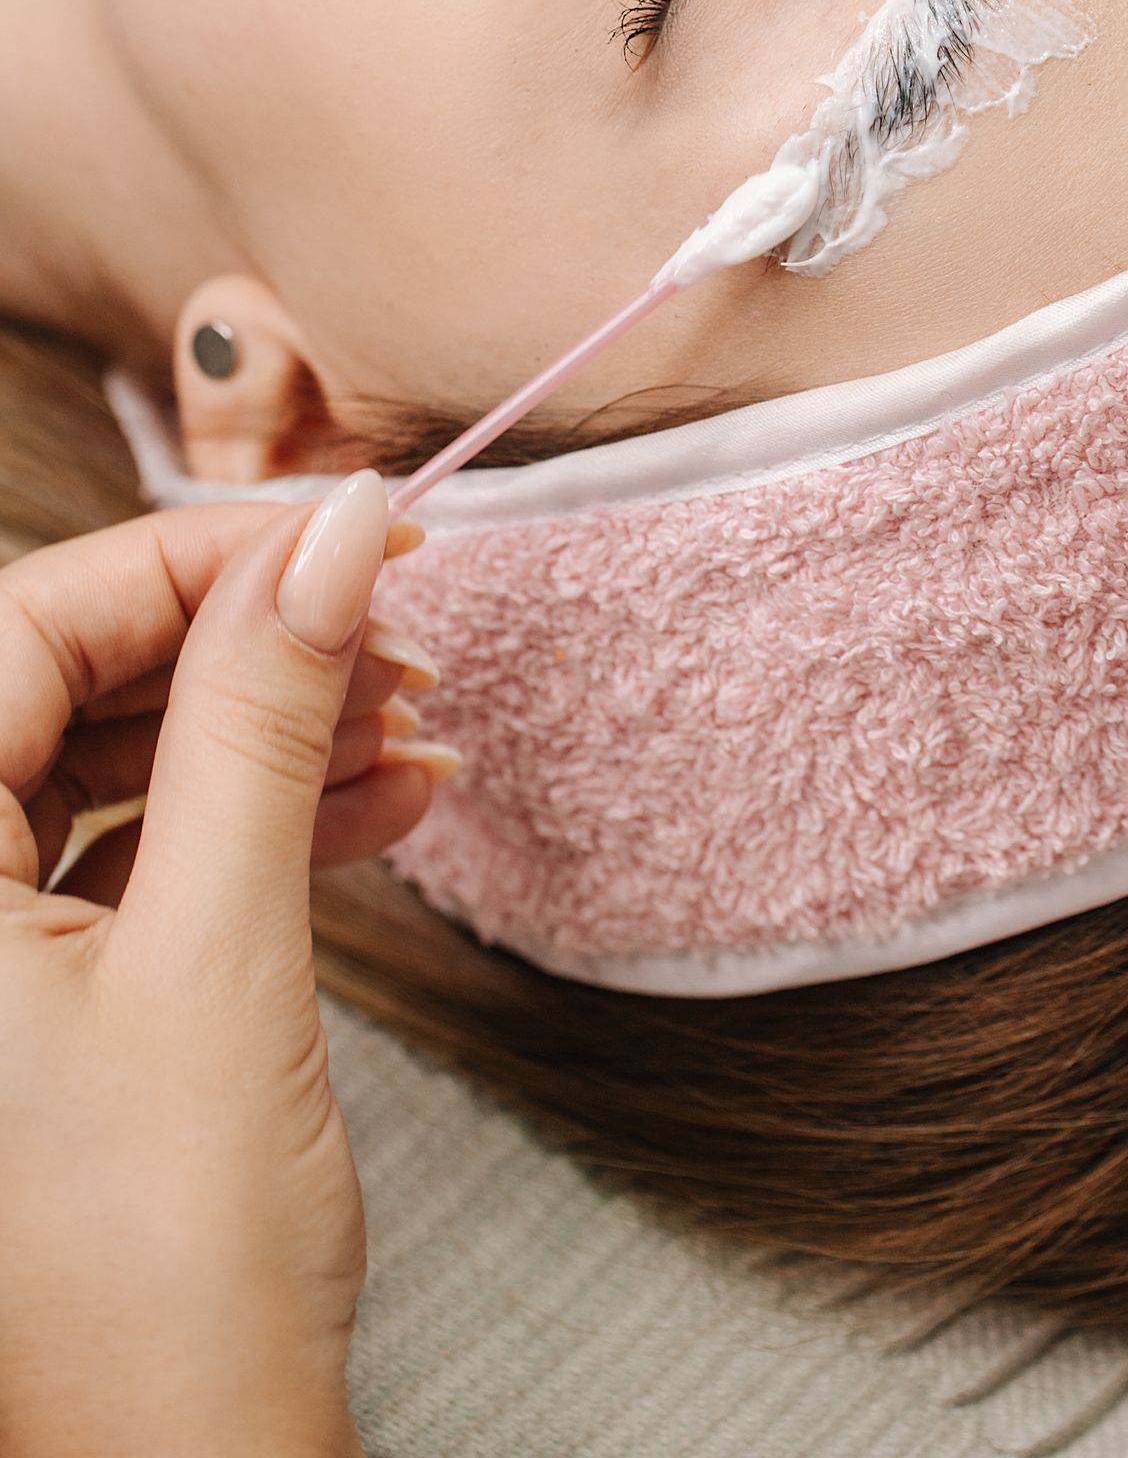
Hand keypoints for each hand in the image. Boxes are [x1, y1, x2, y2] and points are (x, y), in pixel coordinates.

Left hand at [0, 479, 450, 1457]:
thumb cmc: (161, 1265)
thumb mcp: (221, 949)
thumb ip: (262, 714)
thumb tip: (334, 531)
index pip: (24, 623)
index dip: (197, 556)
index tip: (352, 532)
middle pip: (71, 679)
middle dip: (247, 639)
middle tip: (398, 624)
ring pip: (117, 758)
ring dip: (275, 725)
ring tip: (418, 720)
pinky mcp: (47, 999)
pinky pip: (147, 846)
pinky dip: (267, 812)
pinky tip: (391, 799)